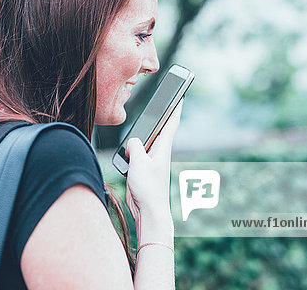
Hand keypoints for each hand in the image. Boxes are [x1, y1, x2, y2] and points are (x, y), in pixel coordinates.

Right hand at [125, 100, 182, 233]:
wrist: (149, 211)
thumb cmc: (149, 188)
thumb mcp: (138, 162)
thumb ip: (134, 146)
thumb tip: (132, 142)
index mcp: (162, 148)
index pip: (171, 122)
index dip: (175, 107)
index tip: (180, 94)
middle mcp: (159, 152)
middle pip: (157, 130)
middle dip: (156, 118)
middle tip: (158, 104)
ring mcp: (152, 161)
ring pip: (145, 142)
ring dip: (139, 138)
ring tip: (135, 136)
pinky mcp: (144, 169)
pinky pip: (137, 154)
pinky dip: (131, 151)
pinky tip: (125, 154)